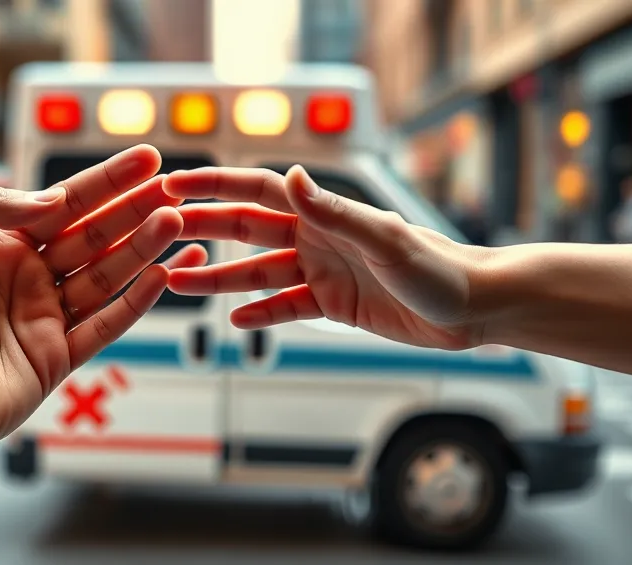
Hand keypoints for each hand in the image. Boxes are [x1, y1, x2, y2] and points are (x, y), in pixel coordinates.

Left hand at [0, 149, 206, 464]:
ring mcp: (42, 318)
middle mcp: (27, 278)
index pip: (67, 203)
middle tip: (176, 189)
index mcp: (0, 243)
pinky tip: (161, 276)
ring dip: (142, 250)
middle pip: (95, 238)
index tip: (147, 158)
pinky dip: (133, 305)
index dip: (108, 181)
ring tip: (176, 223)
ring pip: (106, 278)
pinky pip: (102, 327)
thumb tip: (55, 198)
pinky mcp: (53, 358)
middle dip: (136, 212)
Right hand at [163, 165, 490, 349]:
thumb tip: (293, 176)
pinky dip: (260, 313)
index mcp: (324, 214)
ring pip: (257, 273)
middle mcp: (316, 238)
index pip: (259, 191)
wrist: (473, 308)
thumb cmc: (438, 267)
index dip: (215, 186)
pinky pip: (285, 307)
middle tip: (158, 230)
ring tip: (176, 283)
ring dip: (218, 278)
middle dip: (202, 229)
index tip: (173, 184)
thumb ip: (334, 212)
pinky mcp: (332, 304)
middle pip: (246, 230)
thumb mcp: (383, 240)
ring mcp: (322, 271)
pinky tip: (234, 321)